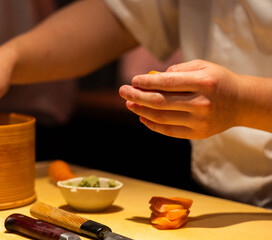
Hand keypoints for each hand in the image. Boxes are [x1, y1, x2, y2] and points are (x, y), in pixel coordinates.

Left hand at [119, 59, 244, 138]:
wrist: (242, 103)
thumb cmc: (218, 80)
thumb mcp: (203, 66)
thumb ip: (178, 70)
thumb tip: (152, 78)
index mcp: (204, 83)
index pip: (168, 82)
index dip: (146, 82)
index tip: (133, 80)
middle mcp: (202, 103)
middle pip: (160, 102)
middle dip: (137, 96)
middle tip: (123, 91)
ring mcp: (200, 121)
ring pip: (162, 117)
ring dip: (141, 110)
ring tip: (129, 104)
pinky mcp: (198, 134)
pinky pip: (169, 131)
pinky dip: (152, 124)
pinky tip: (142, 116)